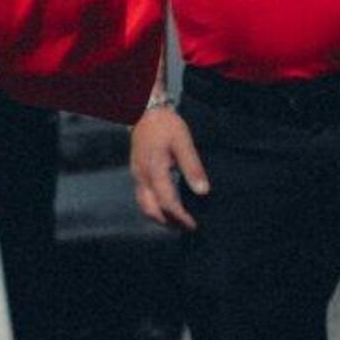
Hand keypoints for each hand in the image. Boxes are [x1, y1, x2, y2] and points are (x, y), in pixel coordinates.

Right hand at [129, 102, 208, 230]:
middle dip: (169, 223)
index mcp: (154, 171)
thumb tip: (203, 192)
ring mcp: (137, 176)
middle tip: (187, 227)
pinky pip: (143, 198)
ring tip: (178, 220)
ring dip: (160, 217)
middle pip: (151, 211)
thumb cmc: (166, 126)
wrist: (145, 112)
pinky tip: (167, 206)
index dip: (181, 218)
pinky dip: (154, 208)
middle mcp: (142, 177)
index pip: (167, 204)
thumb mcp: (184, 143)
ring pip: (144, 206)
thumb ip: (193, 167)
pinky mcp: (136, 174)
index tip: (194, 224)